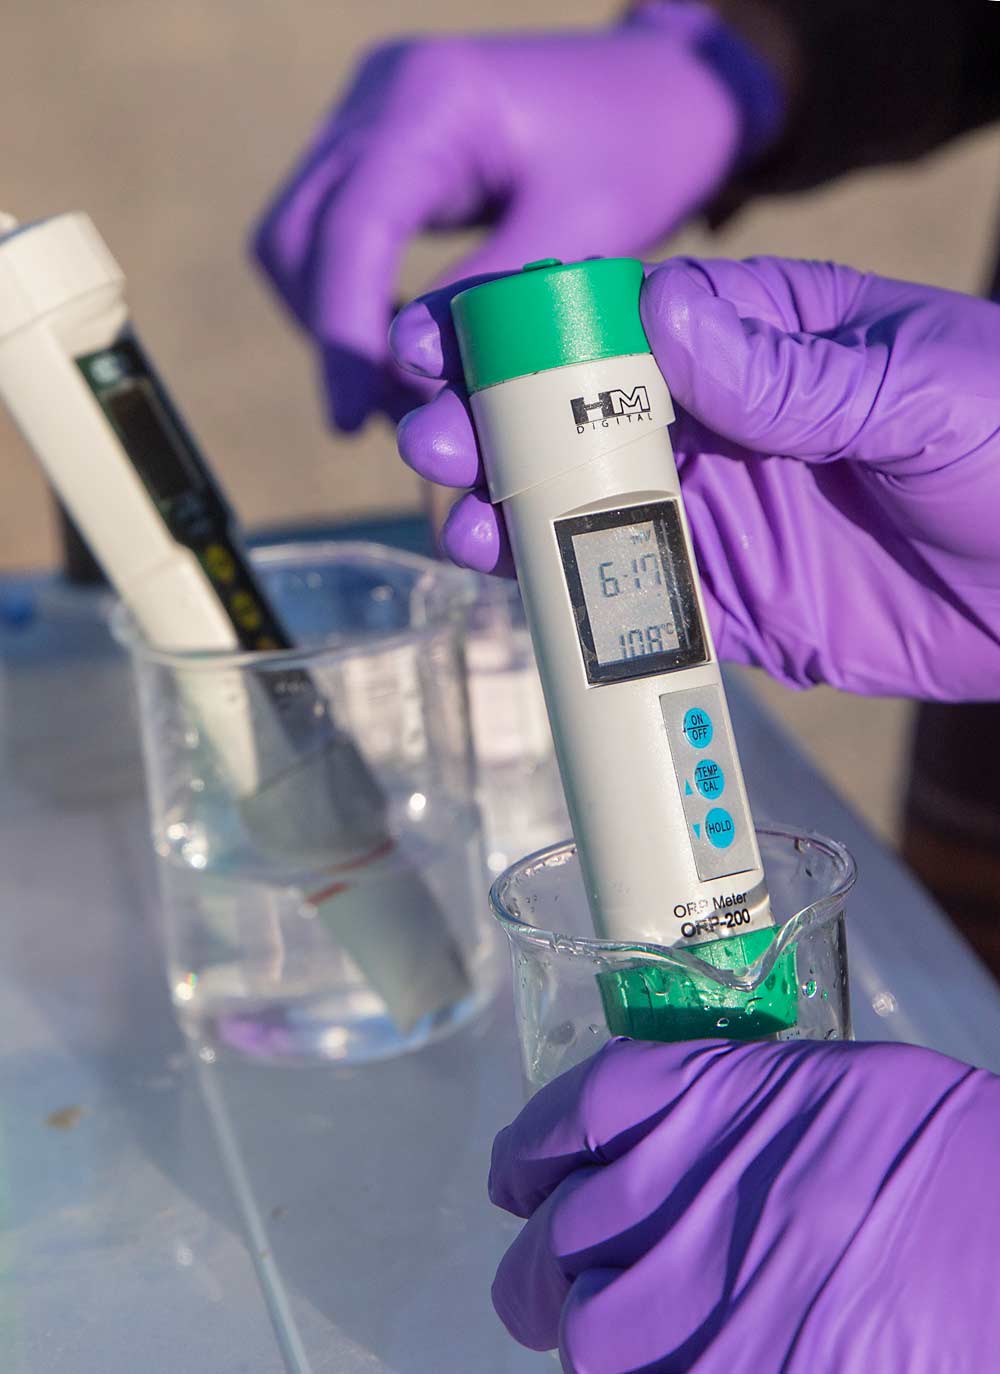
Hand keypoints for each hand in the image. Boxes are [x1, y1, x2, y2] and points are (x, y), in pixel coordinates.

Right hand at [251, 7, 778, 430]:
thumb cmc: (644, 148)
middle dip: (334, 336)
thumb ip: (490, 296)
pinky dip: (356, 301)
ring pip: (301, 240)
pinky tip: (406, 350)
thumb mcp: (581, 230)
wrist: (667, 89)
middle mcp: (381, 94)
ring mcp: (369, 115)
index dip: (343, 334)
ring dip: (338, 325)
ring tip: (400, 396)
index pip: (352, 227)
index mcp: (433, 97)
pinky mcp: (379, 146)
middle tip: (382, 418)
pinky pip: (334, 235)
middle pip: (300, 235)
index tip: (349, 419)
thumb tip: (401, 369)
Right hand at [392, 258, 999, 698]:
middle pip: (577, 421)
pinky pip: (636, 604)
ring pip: (587, 514)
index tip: (445, 339)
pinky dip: (574, 603)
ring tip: (462, 519)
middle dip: (492, 426)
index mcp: (757, 340)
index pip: (617, 322)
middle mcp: (720, 427)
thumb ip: (786, 371)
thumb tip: (663, 314)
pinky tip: (519, 593)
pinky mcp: (732, 605)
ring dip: (513, 515)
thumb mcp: (914, 387)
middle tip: (427, 436)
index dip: (524, 329)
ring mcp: (720, 517)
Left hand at [489, 1036, 999, 1371]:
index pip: (571, 1115)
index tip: (522, 1172)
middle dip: (546, 1255)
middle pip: (557, 1234)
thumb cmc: (942, 1163)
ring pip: (582, 1331)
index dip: (532, 1148)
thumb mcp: (825, 1091)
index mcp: (711, 1097)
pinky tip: (654, 1358)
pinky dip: (634, 1370)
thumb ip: (721, 1109)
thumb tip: (642, 1152)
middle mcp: (688, 1196)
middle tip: (549, 1270)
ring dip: (586, 1329)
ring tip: (606, 1329)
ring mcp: (701, 1310)